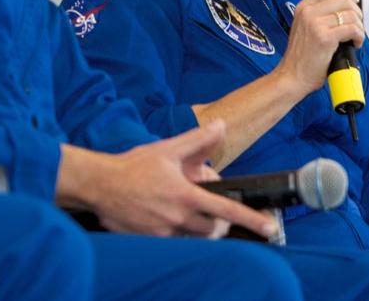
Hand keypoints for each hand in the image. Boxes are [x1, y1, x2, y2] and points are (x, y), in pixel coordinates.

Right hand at [60, 120, 277, 238]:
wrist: (99, 185)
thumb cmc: (133, 167)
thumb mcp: (168, 148)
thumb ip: (198, 140)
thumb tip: (221, 125)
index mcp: (186, 195)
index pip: (226, 211)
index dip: (251, 220)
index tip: (269, 228)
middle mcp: (177, 218)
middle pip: (214, 229)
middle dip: (220, 221)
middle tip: (211, 205)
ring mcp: (164, 233)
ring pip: (196, 238)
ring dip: (201, 227)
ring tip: (188, 208)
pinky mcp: (151, 241)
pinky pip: (176, 242)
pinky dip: (181, 232)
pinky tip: (170, 215)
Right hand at [275, 0, 364, 94]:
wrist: (291, 77)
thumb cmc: (300, 57)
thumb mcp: (303, 27)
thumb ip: (317, 15)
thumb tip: (342, 9)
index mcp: (303, 7)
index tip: (353, 0)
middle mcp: (308, 12)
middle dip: (357, 12)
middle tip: (357, 24)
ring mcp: (316, 24)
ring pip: (351, 15)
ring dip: (360, 26)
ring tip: (356, 36)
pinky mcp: (325, 38)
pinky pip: (352, 29)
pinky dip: (359, 36)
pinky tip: (355, 43)